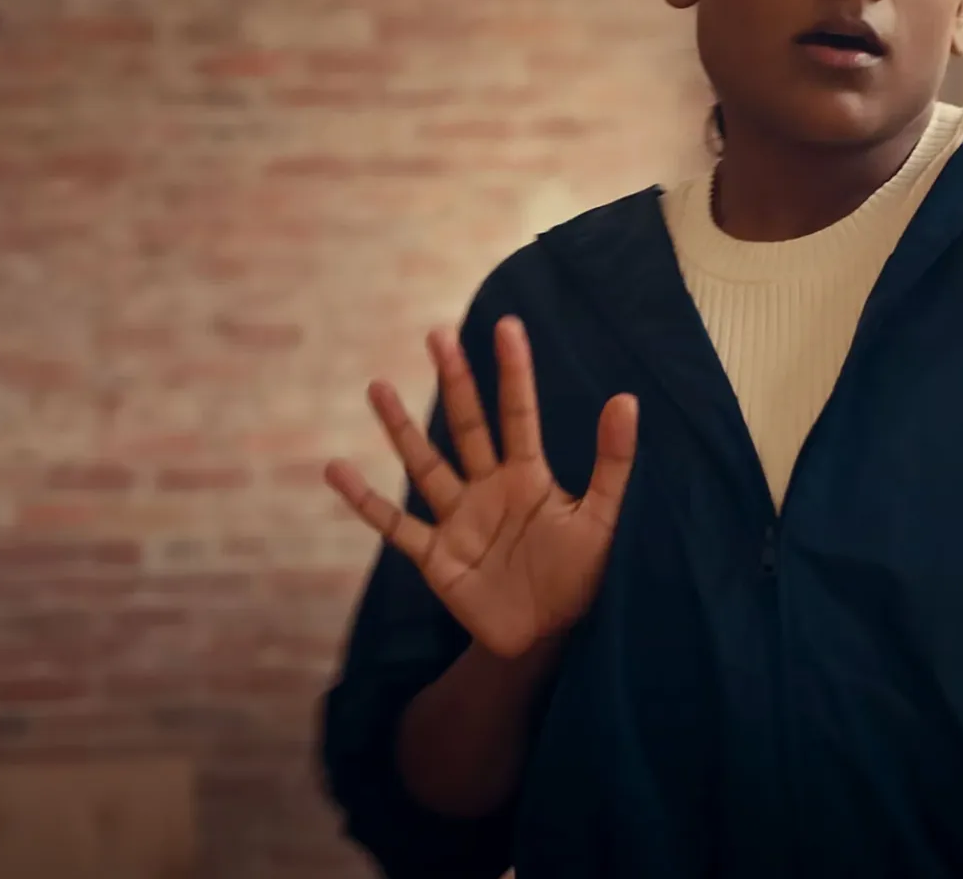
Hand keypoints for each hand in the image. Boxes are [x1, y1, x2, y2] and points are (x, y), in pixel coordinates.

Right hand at [326, 315, 637, 658]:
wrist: (548, 637)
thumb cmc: (581, 575)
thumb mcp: (603, 516)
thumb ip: (613, 462)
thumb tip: (627, 399)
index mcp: (530, 477)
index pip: (519, 414)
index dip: (514, 372)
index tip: (508, 325)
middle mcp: (488, 489)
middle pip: (467, 427)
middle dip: (455, 382)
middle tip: (439, 334)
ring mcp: (458, 520)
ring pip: (425, 465)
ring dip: (401, 428)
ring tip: (378, 386)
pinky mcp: (436, 557)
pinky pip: (395, 524)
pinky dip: (365, 500)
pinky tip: (336, 469)